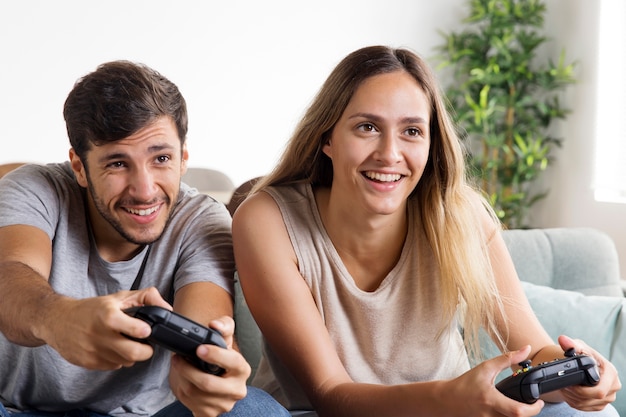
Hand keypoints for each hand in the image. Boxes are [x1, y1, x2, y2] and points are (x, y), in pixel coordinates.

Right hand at [37, 287, 171, 369]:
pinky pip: (113, 366)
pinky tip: (114, 349)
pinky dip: (118, 359)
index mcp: (108, 316)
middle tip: (146, 344)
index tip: (147, 330)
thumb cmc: (93, 308)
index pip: (135, 330)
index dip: (145, 331)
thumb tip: (167, 309)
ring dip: (132, 355)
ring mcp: (93, 351)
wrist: (57, 320)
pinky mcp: (88, 363)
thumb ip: (146, 298)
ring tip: (128, 343)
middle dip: (146, 351)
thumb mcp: (119, 297)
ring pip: (125, 362)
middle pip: (134, 353)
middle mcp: (100, 335)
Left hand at [169, 316, 250, 416]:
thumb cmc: (220, 355)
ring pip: (194, 394)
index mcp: (242, 369)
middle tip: (177, 358)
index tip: (200, 348)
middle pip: (208, 384)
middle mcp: (237, 390)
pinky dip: (181, 390)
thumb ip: (223, 325)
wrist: (215, 377)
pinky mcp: (210, 414)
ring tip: (179, 367)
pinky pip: (189, 404)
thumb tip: (215, 325)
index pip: (233, 362)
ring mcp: (224, 405)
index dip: (216, 355)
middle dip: (188, 370)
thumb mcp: (224, 338)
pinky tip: (183, 381)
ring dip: (181, 379)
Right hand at [439, 346, 544, 416]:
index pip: (518, 411)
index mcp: (490, 399)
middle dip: (530, 412)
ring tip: (520, 405)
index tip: (540, 402)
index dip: (534, 409)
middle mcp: (490, 414)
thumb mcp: (485, 368)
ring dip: (518, 414)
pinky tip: (507, 409)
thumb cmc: (465, 383)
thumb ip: (507, 359)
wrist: (446, 399)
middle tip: (534, 404)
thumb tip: (526, 349)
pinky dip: (508, 416)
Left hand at [557, 335, 621, 410]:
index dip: (581, 390)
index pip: (599, 390)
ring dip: (572, 398)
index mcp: (611, 373)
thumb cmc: (583, 355)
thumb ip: (571, 344)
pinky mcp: (600, 404)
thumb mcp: (578, 347)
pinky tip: (569, 394)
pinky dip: (574, 402)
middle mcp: (613, 386)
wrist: (584, 364)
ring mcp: (608, 397)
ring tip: (565, 388)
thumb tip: (563, 340)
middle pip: (593, 399)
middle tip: (564, 386)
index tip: (569, 384)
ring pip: (587, 404)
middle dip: (575, 394)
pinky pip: (585, 408)